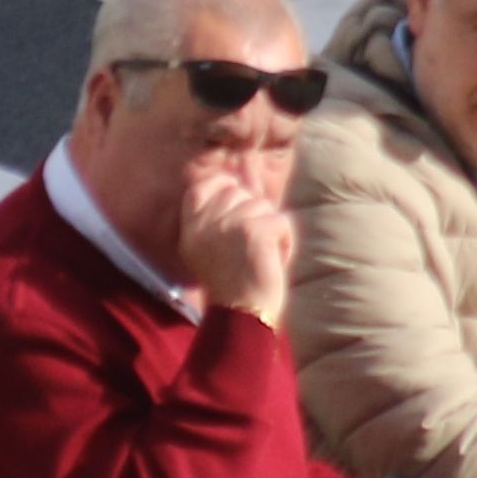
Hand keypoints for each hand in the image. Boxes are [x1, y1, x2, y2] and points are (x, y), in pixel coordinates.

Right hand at [179, 168, 296, 322]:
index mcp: (191, 223)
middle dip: (255, 219)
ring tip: (258, 262)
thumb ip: (236, 197)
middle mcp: (205, 220)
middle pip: (243, 193)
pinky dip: (285, 246)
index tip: (236, 229)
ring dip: (272, 235)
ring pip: (266, 207)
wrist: (242, 319)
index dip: (230, 196)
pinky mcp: (254, 229)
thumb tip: (248, 159)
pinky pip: (283, 222)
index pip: (210, 184)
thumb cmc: (236, 281)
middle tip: (247, 254)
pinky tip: (271, 265)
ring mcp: (228, 223)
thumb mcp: (227, 238)